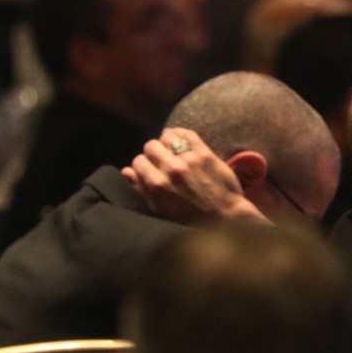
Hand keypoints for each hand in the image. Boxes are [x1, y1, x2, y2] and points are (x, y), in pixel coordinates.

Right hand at [123, 128, 268, 224]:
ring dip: (168, 142)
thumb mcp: (160, 210)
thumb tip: (126, 171)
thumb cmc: (191, 219)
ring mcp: (189, 159)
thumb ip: (142, 189)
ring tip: (173, 151)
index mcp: (157, 184)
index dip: (143, 166)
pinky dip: (181, 134)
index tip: (150, 170)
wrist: (225, 217)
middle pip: (150, 146)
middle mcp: (171, 169)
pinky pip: (187, 133)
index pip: (138, 161)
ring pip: (167, 136)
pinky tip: (182, 141)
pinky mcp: (205, 153)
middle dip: (153, 153)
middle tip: (162, 161)